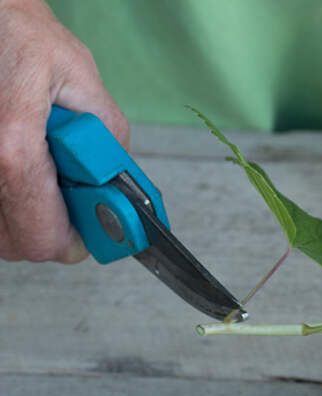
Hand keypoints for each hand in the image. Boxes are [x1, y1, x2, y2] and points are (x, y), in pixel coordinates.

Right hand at [0, 0, 127, 262]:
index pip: (44, 237)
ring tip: (43, 171)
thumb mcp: (84, 80)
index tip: (95, 230)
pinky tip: (23, 170)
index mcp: (12, 146)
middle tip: (70, 195)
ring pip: (0, 233)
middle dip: (55, 228)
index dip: (78, 242)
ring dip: (30, 215)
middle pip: (20, 245)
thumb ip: (109, 141)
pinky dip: (10, 203)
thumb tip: (121, 188)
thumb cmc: (20, 37)